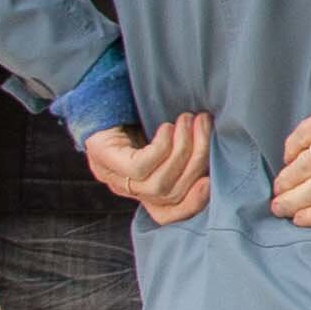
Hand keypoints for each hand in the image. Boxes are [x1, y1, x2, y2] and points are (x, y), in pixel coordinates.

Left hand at [82, 111, 213, 225]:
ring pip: (158, 183)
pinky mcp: (104, 158)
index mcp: (139, 189)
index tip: (212, 181)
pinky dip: (161, 148)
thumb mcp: (161, 140)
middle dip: (197, 160)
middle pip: (170, 194)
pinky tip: (166, 128)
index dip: (192, 204)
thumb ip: (179, 155)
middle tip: (206, 126)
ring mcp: (112, 175)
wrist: (98, 95)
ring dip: (183, 149)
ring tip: (190, 120)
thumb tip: (212, 156)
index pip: (166, 214)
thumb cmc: (134, 117)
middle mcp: (125, 188)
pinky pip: (139, 167)